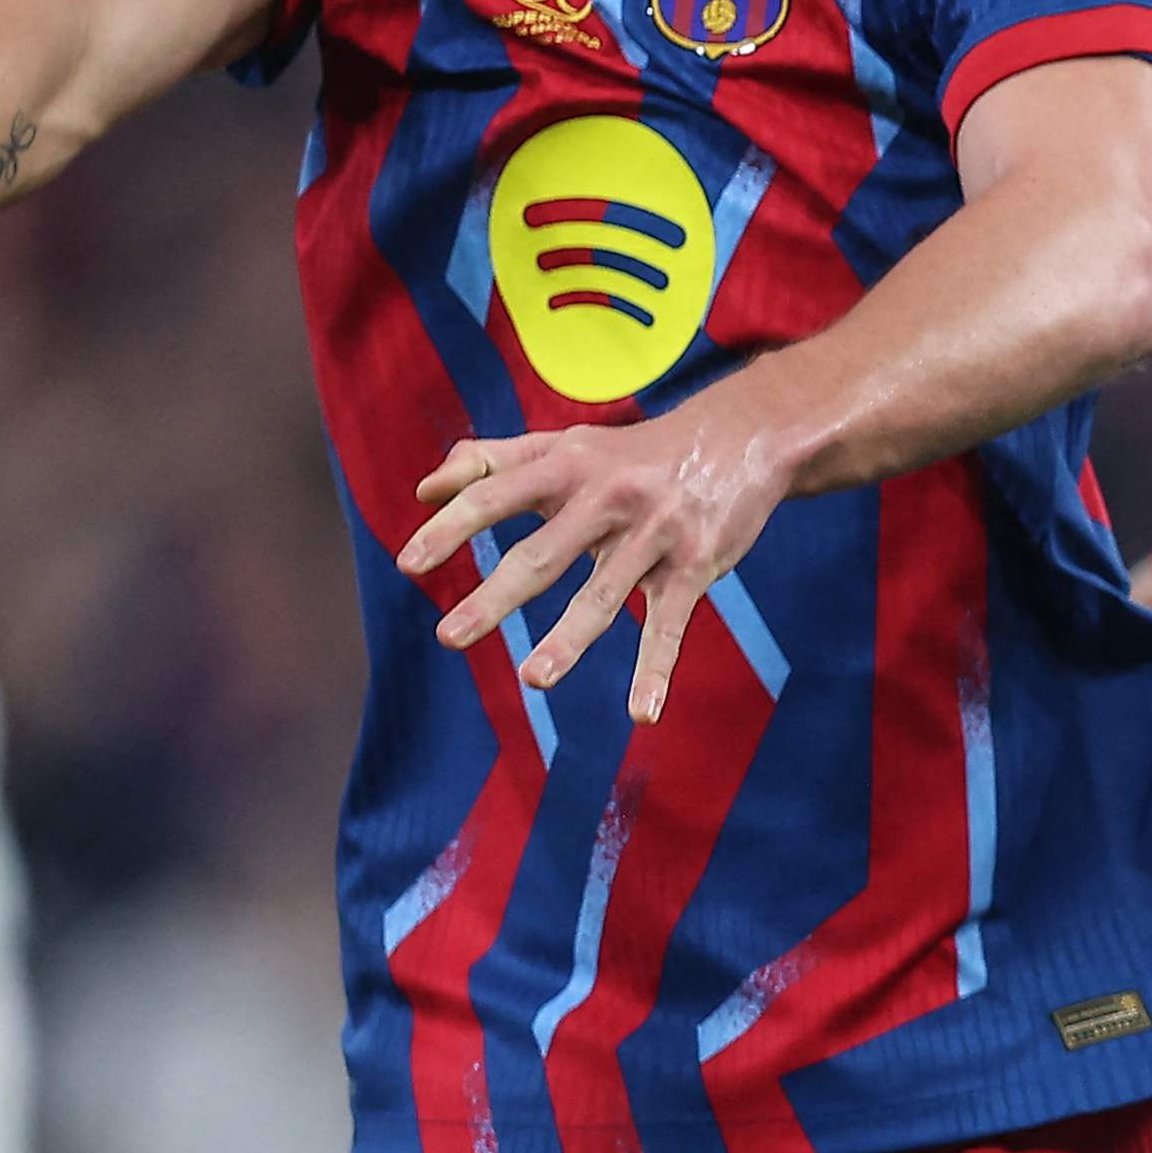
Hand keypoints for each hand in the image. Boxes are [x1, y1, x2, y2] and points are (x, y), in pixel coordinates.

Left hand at [399, 384, 810, 723]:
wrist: (741, 438)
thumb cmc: (635, 451)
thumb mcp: (566, 445)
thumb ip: (493, 460)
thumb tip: (425, 490)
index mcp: (567, 466)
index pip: (496, 495)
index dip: (453, 527)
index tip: (410, 564)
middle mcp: (608, 498)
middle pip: (543, 554)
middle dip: (495, 598)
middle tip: (450, 636)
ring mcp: (654, 534)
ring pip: (604, 595)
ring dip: (569, 640)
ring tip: (533, 678)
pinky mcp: (696, 566)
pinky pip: (671, 627)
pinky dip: (656, 671)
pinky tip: (642, 714)